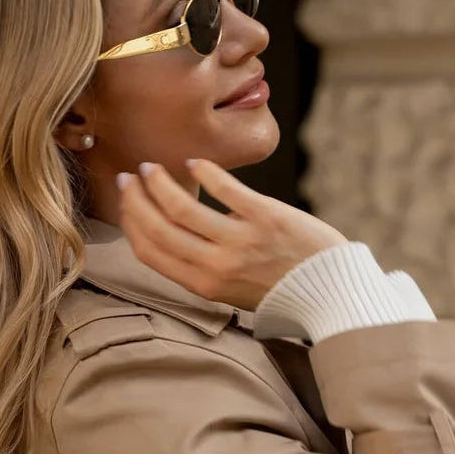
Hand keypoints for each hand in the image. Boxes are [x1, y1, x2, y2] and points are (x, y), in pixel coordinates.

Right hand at [115, 159, 348, 311]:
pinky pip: (225, 189)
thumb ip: (199, 267)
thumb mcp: (230, 290)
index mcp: (203, 285)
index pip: (150, 252)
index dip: (130, 224)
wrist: (328, 290)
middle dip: (137, 200)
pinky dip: (204, 172)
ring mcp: (241, 241)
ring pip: (183, 208)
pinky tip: (196, 163)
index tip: (126, 202)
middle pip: (159, 228)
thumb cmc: (279, 289)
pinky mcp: (266, 217)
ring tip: (154, 168)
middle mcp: (216, 265)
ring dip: (161, 183)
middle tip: (131, 178)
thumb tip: (168, 232)